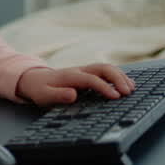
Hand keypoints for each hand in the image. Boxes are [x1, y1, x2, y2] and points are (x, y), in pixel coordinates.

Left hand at [15, 63, 134, 105]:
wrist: (33, 79)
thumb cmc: (39, 89)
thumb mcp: (44, 96)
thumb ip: (58, 95)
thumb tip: (73, 94)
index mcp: (70, 76)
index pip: (91, 79)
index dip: (104, 87)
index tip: (115, 97)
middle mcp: (79, 70)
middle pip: (102, 68)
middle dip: (117, 79)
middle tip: (128, 92)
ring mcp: (84, 70)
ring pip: (106, 67)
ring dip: (120, 76)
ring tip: (132, 88)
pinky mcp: (87, 73)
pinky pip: (105, 71)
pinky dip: (117, 75)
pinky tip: (126, 84)